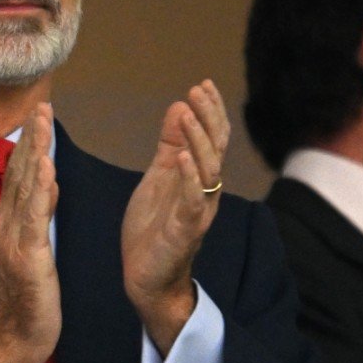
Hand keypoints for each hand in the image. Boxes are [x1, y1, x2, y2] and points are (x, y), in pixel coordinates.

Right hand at [0, 104, 61, 362]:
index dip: (30, 143)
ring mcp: (14, 238)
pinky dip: (39, 188)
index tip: (39, 113)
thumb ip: (38, 214)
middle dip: (32, 137)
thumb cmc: (26, 299)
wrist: (16, 338)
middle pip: (19, 172)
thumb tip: (47, 182)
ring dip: (34, 151)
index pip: (20, 175)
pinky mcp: (27, 255)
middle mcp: (6, 224)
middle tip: (41, 103)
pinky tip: (45, 165)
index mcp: (9, 223)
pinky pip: (34, 216)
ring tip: (42, 121)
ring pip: (25, 186)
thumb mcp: (34, 249)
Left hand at [122, 80, 229, 352]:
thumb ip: (169, 145)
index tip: (202, 84)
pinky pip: (192, 201)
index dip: (209, 111)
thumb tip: (178, 107)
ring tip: (189, 113)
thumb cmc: (154, 229)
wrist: (147, 278)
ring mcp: (197, 211)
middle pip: (215, 148)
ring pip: (207, 170)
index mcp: (198, 178)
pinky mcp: (185, 230)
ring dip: (199, 140)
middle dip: (208, 117)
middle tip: (199, 90)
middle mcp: (205, 192)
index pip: (211, 138)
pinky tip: (183, 157)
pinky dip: (189, 178)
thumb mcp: (158, 177)